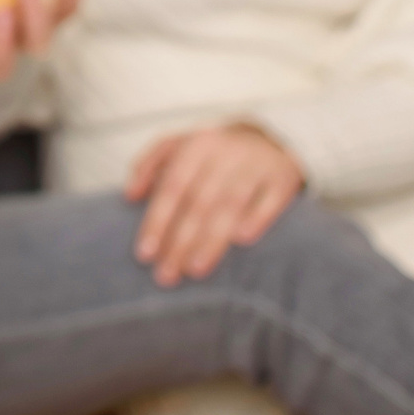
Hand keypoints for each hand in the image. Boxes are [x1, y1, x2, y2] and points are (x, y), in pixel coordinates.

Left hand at [125, 123, 302, 285]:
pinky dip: (257, 218)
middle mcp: (225, 152)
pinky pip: (271, 200)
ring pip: (231, 204)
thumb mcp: (177, 145)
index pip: (172, 187)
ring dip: (212, 238)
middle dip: (180, 241)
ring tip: (195, 270)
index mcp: (196, 145)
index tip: (145, 254)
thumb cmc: (211, 152)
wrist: (268, 138)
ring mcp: (256, 164)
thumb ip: (148, 165)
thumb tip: (129, 196)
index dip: (157, 221)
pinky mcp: (283, 177)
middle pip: (199, 201)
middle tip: (166, 276)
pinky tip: (243, 241)